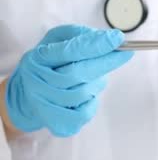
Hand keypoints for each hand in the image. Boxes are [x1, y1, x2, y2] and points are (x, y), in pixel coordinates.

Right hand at [4, 25, 132, 136]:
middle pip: (77, 74)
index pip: (69, 51)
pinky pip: (85, 113)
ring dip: (96, 83)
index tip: (117, 38)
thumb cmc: (49, 64)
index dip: (95, 44)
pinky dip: (92, 102)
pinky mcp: (56, 123)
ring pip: (83, 93)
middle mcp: (37, 82)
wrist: (28, 96)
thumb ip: (80, 36)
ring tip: (92, 77)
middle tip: (125, 53)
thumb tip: (107, 39)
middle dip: (106, 62)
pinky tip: (86, 96)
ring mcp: (44, 105)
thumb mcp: (57, 41)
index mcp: (38, 58)